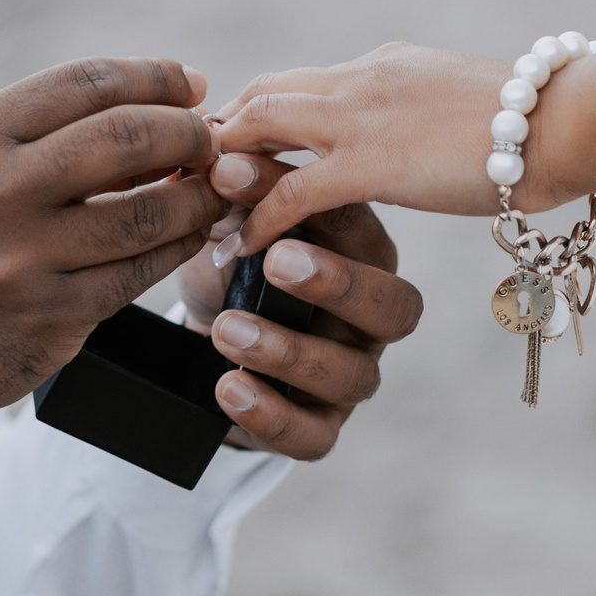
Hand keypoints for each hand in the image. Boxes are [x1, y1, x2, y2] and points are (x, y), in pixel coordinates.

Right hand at [0, 58, 224, 477]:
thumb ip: (49, 133)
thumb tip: (166, 102)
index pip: (87, 83)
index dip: (153, 77)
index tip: (190, 84)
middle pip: (126, 138)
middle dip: (187, 132)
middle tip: (211, 139)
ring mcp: (23, 260)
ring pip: (145, 213)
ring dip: (197, 196)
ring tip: (213, 188)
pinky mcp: (50, 318)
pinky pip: (137, 275)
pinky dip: (177, 248)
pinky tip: (190, 234)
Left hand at [172, 156, 423, 459]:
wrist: (202, 342)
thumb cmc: (234, 268)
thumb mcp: (230, 227)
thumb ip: (237, 198)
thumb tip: (224, 159)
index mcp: (364, 257)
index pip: (360, 228)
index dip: (318, 208)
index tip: (252, 185)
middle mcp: (371, 319)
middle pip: (394, 308)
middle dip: (337, 284)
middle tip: (275, 261)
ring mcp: (351, 376)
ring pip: (350, 376)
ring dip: (287, 351)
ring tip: (226, 329)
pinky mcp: (320, 428)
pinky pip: (312, 435)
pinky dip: (270, 414)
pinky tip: (228, 387)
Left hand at [209, 43, 567, 253]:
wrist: (567, 120)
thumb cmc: (538, 119)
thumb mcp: (462, 105)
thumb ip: (423, 116)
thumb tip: (420, 136)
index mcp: (384, 66)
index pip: (299, 81)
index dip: (255, 112)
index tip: (231, 149)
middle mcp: (361, 79)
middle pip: (261, 92)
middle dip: (221, 135)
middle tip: (196, 183)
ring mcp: (362, 116)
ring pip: (258, 127)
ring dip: (223, 169)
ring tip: (199, 213)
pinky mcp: (372, 162)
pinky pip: (291, 190)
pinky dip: (255, 217)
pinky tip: (237, 249)